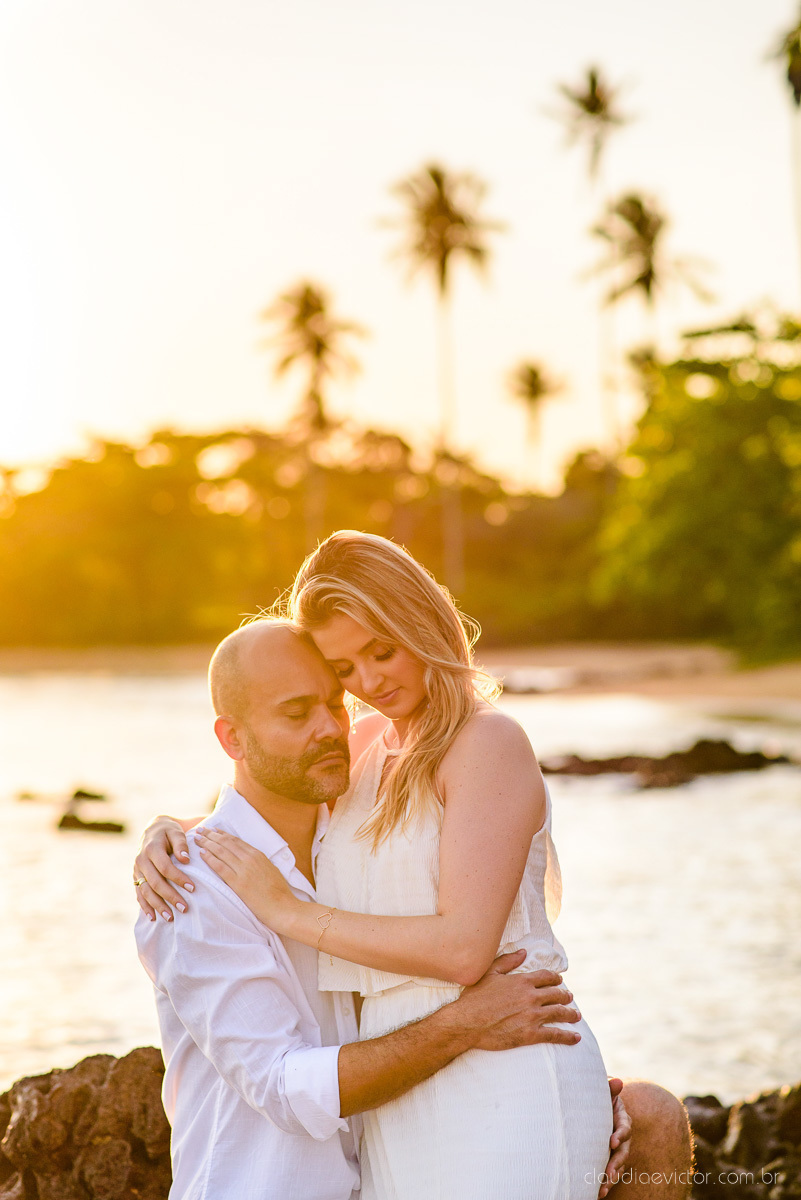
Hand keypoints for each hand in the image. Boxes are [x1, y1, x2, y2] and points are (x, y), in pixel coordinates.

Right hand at [134, 816, 193, 922]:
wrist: (152, 830)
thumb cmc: (169, 832)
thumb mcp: (176, 832)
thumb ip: (181, 844)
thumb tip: (185, 860)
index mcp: (151, 848)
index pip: (165, 867)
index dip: (179, 878)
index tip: (193, 888)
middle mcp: (141, 860)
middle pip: (155, 882)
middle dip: (170, 896)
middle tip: (184, 908)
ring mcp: (136, 870)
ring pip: (145, 891)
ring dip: (158, 905)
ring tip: (171, 918)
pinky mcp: (135, 877)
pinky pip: (139, 893)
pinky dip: (145, 906)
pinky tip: (154, 917)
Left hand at [195, 827, 296, 929]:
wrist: (283, 907)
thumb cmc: (279, 893)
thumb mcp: (270, 870)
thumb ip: (259, 863)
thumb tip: (250, 860)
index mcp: (258, 855)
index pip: (236, 841)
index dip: (223, 834)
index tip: (213, 830)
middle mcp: (250, 858)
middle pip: (226, 843)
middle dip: (211, 835)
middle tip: (200, 830)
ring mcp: (244, 870)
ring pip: (221, 851)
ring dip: (207, 843)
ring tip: (197, 838)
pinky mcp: (238, 883)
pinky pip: (220, 867)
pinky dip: (210, 858)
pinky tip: (201, 853)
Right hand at [453, 950, 581, 1050]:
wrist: (467, 1023)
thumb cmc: (475, 998)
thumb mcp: (490, 973)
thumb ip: (508, 961)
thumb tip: (523, 952)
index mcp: (522, 981)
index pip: (546, 977)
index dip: (555, 978)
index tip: (560, 981)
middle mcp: (531, 997)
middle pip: (556, 995)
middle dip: (565, 996)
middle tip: (570, 998)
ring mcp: (532, 1016)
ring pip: (559, 1013)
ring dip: (570, 1014)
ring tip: (576, 1015)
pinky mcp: (531, 1035)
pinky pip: (555, 1035)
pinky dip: (568, 1036)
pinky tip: (576, 1037)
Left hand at [598, 1078, 631, 1197]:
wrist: (589, 1101)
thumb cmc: (595, 1094)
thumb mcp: (601, 1088)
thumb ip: (609, 1087)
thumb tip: (618, 1081)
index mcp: (621, 1116)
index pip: (625, 1126)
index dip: (621, 1134)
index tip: (612, 1142)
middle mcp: (621, 1134)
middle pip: (624, 1151)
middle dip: (617, 1163)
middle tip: (609, 1173)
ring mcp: (616, 1147)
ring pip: (618, 1164)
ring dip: (611, 1177)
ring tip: (602, 1189)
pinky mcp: (608, 1155)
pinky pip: (610, 1171)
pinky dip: (605, 1182)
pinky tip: (597, 1193)